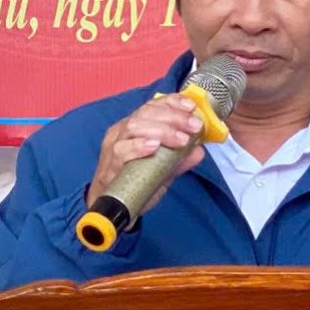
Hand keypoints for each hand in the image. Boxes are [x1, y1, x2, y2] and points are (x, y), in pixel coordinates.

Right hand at [87, 93, 209, 211]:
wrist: (111, 207)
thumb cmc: (133, 181)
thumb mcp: (161, 168)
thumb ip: (179, 159)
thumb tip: (199, 151)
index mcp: (135, 127)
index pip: (152, 105)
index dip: (173, 102)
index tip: (191, 106)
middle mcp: (122, 131)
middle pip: (146, 113)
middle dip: (173, 117)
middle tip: (194, 126)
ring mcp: (114, 146)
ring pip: (134, 127)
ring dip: (161, 130)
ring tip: (180, 139)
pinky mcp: (110, 164)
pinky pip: (122, 150)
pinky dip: (139, 146)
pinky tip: (154, 146)